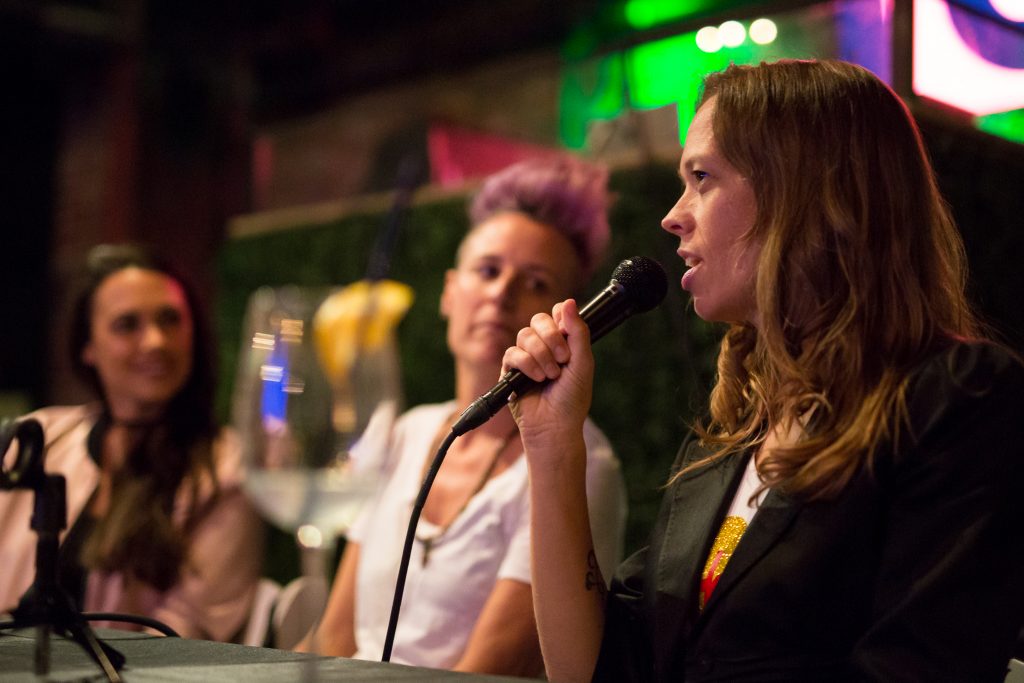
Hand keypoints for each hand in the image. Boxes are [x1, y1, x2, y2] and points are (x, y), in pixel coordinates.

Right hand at [502, 299, 593, 455]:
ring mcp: (526, 357)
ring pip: (525, 335)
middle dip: (552, 337)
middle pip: (539, 319)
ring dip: (541, 354)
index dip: (561, 320)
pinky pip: (513, 353)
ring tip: (551, 375)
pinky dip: (527, 364)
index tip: (569, 336)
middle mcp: (544, 346)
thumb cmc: (572, 398)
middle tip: (563, 358)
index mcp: (563, 342)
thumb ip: (577, 332)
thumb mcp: (583, 362)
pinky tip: (537, 379)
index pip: (557, 313)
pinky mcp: (510, 370)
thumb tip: (569, 301)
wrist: (555, 425)